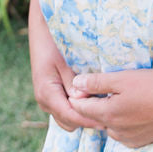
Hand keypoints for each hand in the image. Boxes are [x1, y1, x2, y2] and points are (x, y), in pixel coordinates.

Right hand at [28, 0, 100, 133]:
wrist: (42, 29)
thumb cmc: (54, 41)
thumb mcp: (64, 60)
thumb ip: (73, 81)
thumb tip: (82, 100)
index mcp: (47, 93)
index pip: (71, 115)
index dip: (90, 119)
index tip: (109, 119)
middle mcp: (45, 101)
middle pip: (70, 122)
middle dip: (88, 119)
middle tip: (110, 113)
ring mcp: (47, 100)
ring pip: (68, 119)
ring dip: (84, 115)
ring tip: (104, 107)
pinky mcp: (52, 96)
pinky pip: (66, 110)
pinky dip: (79, 109)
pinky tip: (94, 100)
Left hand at [67, 68, 152, 148]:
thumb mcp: (122, 79)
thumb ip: (96, 82)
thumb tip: (75, 84)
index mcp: (107, 114)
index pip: (80, 108)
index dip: (77, 96)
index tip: (79, 85)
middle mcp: (114, 131)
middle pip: (93, 118)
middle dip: (90, 106)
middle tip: (95, 90)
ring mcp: (128, 139)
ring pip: (109, 127)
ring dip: (107, 115)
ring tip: (117, 99)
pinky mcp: (140, 142)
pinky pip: (123, 134)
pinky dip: (122, 124)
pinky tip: (132, 111)